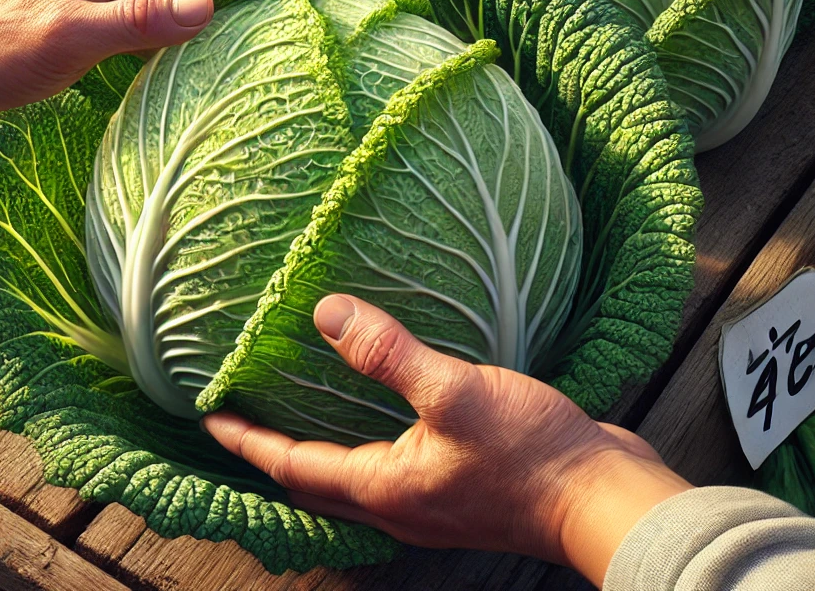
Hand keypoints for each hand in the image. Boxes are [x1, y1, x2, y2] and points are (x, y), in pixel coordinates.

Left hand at [203, 295, 691, 585]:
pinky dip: (363, 436)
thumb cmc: (531, 454)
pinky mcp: (457, 481)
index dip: (248, 441)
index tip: (211, 417)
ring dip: (317, 446)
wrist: (604, 496)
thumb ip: (389, 354)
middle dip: (274, 450)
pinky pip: (389, 461)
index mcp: (384, 488)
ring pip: (351, 474)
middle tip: (244, 416)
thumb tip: (327, 313)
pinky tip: (377, 405)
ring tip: (298, 407)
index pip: (293, 466)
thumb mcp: (454, 393)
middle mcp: (398, 502)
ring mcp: (428, 497)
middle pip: (314, 481)